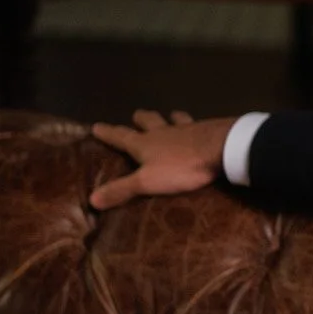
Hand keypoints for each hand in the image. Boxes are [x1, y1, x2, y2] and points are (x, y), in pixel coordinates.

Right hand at [88, 111, 232, 210]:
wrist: (220, 149)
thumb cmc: (180, 167)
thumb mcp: (147, 182)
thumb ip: (122, 189)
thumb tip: (92, 199)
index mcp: (144, 144)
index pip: (120, 136)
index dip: (108, 133)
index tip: (96, 126)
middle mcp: (163, 132)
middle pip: (148, 121)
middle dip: (140, 118)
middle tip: (136, 114)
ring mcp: (186, 129)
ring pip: (173, 119)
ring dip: (168, 117)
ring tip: (169, 114)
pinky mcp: (206, 130)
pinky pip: (196, 124)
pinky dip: (193, 124)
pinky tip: (200, 125)